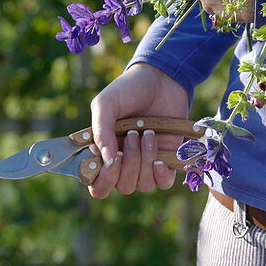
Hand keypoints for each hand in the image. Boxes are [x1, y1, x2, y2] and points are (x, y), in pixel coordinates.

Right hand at [88, 63, 189, 198]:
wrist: (161, 78)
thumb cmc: (129, 90)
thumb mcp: (106, 103)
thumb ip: (100, 130)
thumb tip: (106, 161)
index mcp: (104, 153)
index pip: (98, 185)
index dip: (104, 179)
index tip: (113, 159)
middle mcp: (123, 162)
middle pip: (122, 186)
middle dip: (128, 163)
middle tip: (133, 135)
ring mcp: (146, 162)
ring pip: (142, 184)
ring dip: (145, 160)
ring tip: (148, 133)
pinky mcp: (168, 158)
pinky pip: (163, 183)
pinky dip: (161, 174)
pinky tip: (160, 158)